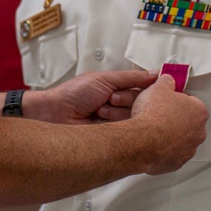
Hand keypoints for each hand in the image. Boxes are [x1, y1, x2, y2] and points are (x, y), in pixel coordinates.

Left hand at [27, 69, 157, 124]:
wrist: (56, 113)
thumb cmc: (73, 94)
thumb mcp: (104, 79)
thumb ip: (131, 77)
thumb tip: (154, 74)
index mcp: (119, 89)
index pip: (144, 89)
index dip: (146, 89)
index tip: (152, 88)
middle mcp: (120, 106)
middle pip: (141, 104)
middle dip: (126, 99)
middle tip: (110, 98)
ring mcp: (117, 121)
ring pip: (134, 117)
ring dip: (117, 111)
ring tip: (100, 109)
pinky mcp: (114, 136)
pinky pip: (126, 131)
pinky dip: (114, 122)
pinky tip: (102, 119)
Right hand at [130, 74, 208, 174]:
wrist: (142, 140)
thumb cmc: (153, 114)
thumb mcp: (158, 87)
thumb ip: (167, 81)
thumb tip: (168, 80)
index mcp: (199, 111)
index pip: (192, 102)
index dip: (177, 100)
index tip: (167, 100)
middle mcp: (199, 132)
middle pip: (189, 122)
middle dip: (176, 118)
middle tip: (160, 114)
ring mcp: (189, 149)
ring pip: (182, 139)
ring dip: (171, 135)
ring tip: (154, 129)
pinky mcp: (177, 163)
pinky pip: (172, 153)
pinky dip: (164, 148)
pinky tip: (152, 142)